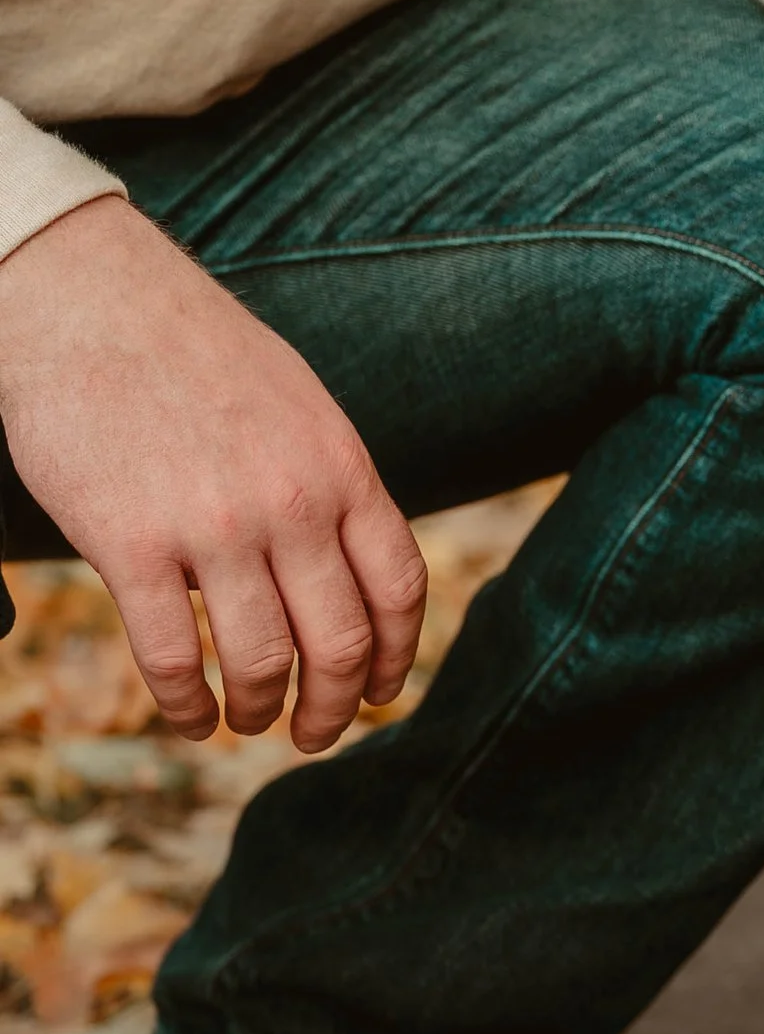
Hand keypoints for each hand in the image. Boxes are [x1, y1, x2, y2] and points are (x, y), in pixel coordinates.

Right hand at [0, 198, 428, 751]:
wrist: (94, 300)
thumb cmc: (197, 353)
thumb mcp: (301, 406)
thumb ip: (331, 483)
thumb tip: (357, 564)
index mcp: (342, 466)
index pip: (399, 587)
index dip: (395, 657)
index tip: (379, 694)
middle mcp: (292, 502)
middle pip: (340, 642)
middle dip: (333, 707)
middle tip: (314, 733)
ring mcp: (212, 526)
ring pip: (262, 661)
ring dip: (261, 711)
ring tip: (248, 721)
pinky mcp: (129, 544)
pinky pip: (171, 658)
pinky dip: (186, 706)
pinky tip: (189, 715)